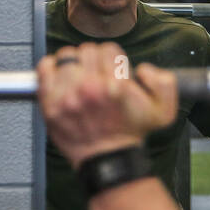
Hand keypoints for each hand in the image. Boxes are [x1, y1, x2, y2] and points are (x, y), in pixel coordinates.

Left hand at [36, 42, 178, 168]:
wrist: (108, 159)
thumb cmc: (130, 133)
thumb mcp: (163, 112)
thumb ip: (164, 82)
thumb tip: (142, 69)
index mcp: (116, 85)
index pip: (108, 49)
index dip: (113, 59)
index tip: (113, 71)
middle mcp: (90, 88)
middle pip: (87, 50)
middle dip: (94, 61)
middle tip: (96, 75)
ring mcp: (67, 96)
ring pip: (67, 56)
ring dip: (74, 64)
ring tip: (79, 78)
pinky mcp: (50, 105)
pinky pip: (45, 68)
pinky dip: (51, 68)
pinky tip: (60, 78)